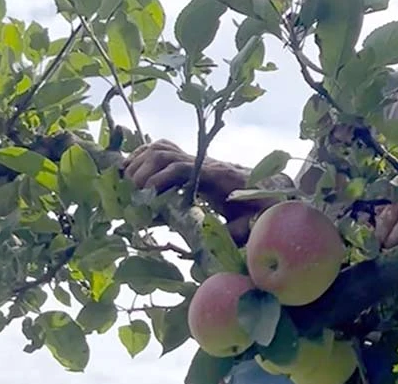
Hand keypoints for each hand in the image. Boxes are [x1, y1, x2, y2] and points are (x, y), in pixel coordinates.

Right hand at [121, 139, 274, 243]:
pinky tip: (131, 169)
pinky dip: (144, 155)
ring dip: (140, 161)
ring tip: (126, 182)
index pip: (182, 168)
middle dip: (143, 171)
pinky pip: (165, 149)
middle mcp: (204, 163)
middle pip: (165, 154)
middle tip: (131, 193)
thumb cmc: (260, 206)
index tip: (147, 195)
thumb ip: (233, 233)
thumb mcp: (250, 223)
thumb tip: (214, 249)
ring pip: (162, 148)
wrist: (271, 187)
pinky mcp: (192, 161)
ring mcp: (197, 159)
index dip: (160, 179)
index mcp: (215, 176)